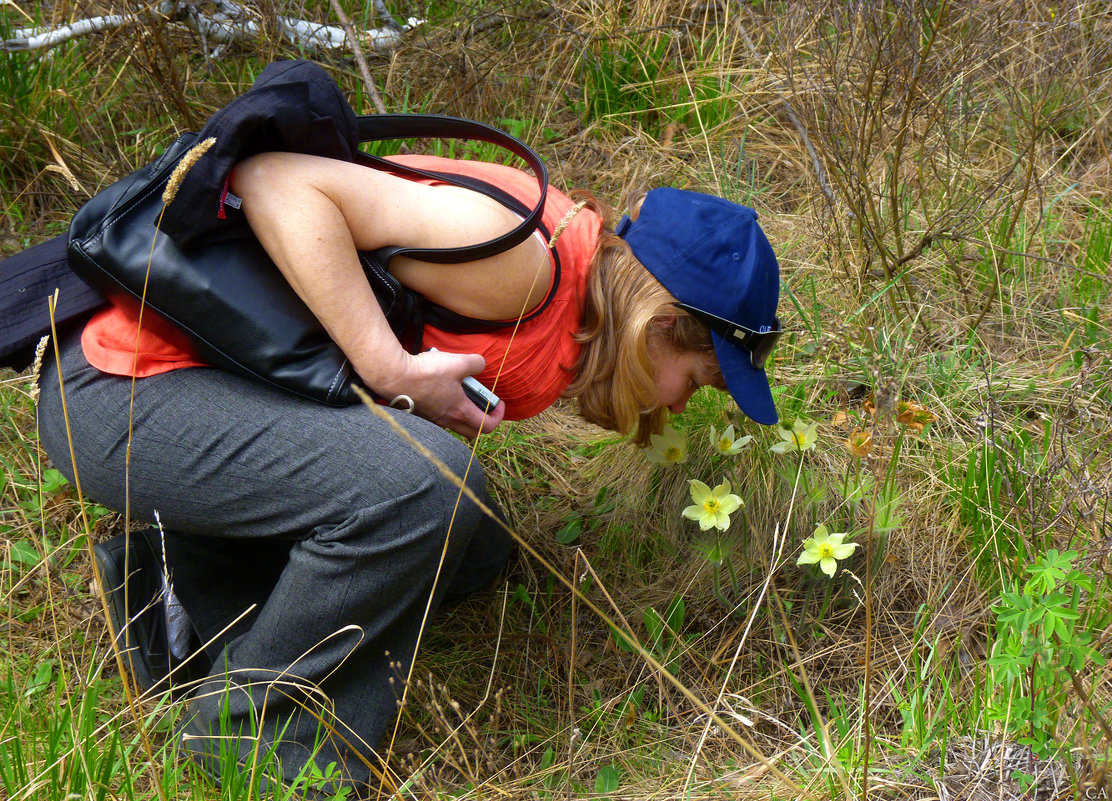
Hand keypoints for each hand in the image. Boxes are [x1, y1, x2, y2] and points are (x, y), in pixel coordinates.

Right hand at [378, 350, 504, 437]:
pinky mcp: (420, 413)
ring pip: (454, 423)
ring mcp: (432, 419)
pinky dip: (446, 405)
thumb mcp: (458, 362)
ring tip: (459, 388)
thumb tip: (481, 364)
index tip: (498, 404)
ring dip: (462, 410)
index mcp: (460, 411)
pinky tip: (440, 386)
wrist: (393, 375)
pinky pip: (439, 416)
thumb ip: (475, 363)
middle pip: (471, 431)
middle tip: (482, 403)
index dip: (498, 416)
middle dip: (482, 419)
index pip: (487, 426)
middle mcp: (446, 420)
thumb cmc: (426, 372)